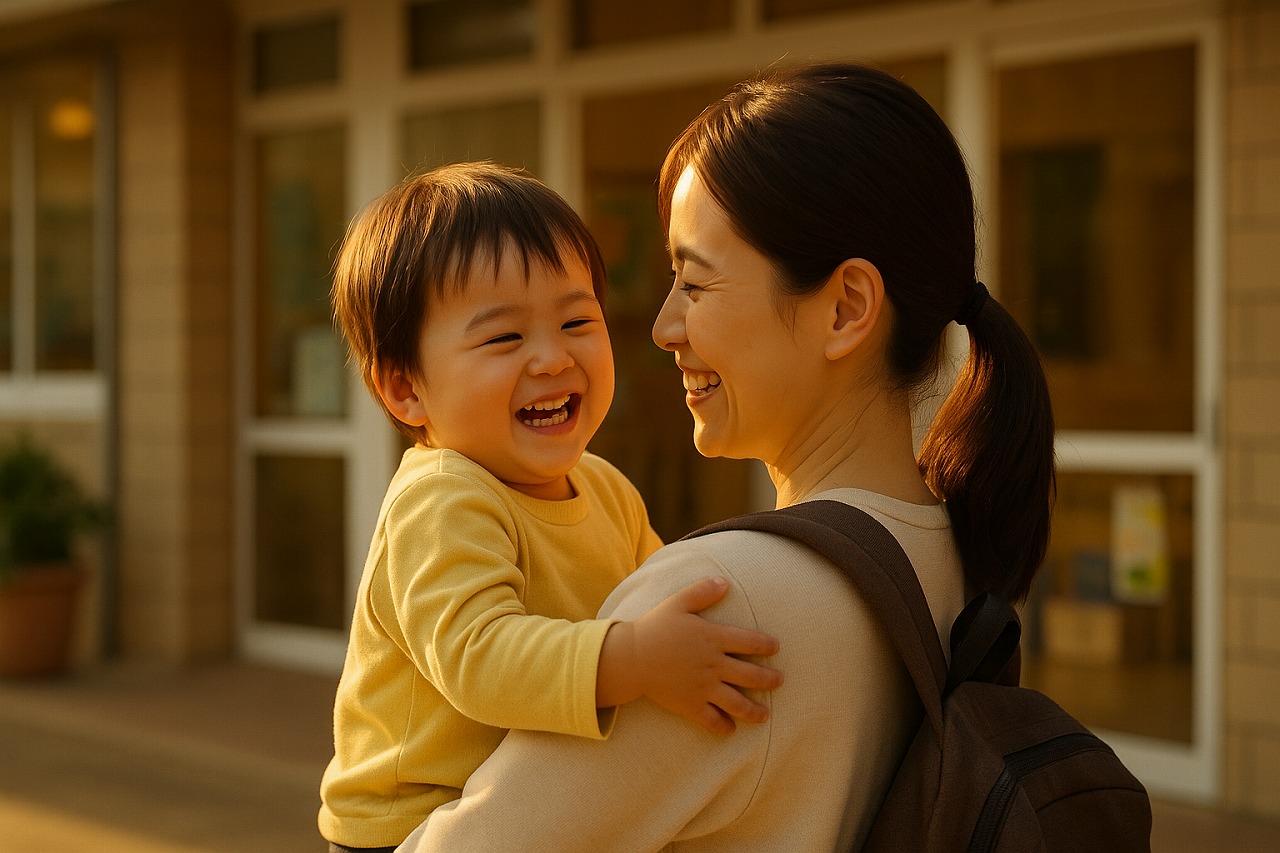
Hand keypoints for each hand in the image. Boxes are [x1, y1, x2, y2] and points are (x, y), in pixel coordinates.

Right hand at [597, 577, 782, 733]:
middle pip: (750, 675)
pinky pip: (711, 720)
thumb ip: (702, 592)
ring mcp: (703, 688)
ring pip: (736, 702)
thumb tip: (724, 582)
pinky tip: (731, 729)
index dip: (766, 645)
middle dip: (769, 680)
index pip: (749, 642)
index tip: (776, 647)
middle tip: (780, 681)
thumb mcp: (678, 603)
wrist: (631, 657)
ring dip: (754, 711)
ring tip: (765, 716)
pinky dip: (723, 727)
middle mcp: (713, 665)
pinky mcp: (690, 705)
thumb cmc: (655, 627)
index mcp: (712, 639)